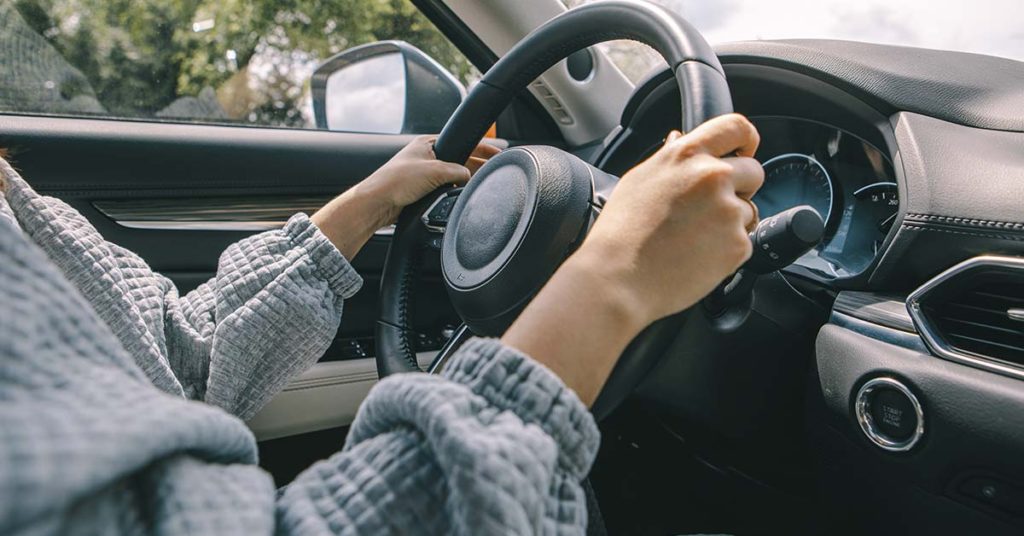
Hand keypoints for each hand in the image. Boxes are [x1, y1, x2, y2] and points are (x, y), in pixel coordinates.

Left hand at [311, 136, 499, 258]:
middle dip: (477, 163)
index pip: (462, 141)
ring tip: (481, 182)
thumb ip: (457, 171)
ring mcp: (424, 173)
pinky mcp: (421, 189)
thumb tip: (469, 176)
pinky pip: (445, 187)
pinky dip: (454, 190)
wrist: (377, 203)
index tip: (498, 152)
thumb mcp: (434, 171)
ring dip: (464, 179)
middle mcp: (426, 156)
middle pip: (460, 157)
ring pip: (453, 174)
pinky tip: (461, 194)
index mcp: (427, 143)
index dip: (482, 147)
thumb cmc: (395, 181)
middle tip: (495, 169)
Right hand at [501, 114, 762, 404]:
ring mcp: (729, 211)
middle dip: (740, 188)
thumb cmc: (620, 233)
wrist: (619, 279)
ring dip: (730, 223)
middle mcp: (713, 177)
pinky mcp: (738, 245)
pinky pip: (744, 242)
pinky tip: (695, 256)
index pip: (736, 127)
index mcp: (687, 156)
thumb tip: (680, 138)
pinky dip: (726, 251)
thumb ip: (668, 157)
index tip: (743, 152)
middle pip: (754, 172)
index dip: (746, 140)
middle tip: (708, 209)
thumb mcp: (638, 180)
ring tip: (693, 238)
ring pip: (748, 211)